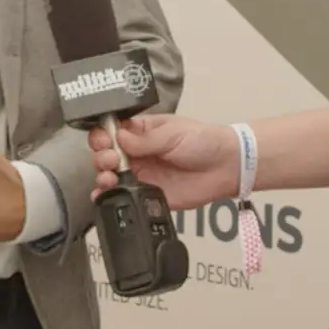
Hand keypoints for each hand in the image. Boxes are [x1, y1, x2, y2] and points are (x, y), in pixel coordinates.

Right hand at [90, 114, 237, 208]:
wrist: (226, 167)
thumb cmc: (203, 141)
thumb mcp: (173, 133)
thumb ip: (144, 139)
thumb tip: (117, 138)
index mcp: (142, 131)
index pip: (113, 131)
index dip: (103, 135)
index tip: (105, 140)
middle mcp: (137, 152)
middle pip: (106, 153)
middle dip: (102, 156)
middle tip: (111, 159)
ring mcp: (141, 174)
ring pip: (110, 175)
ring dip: (102, 174)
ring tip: (108, 176)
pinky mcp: (148, 194)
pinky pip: (123, 196)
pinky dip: (108, 196)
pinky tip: (102, 194)